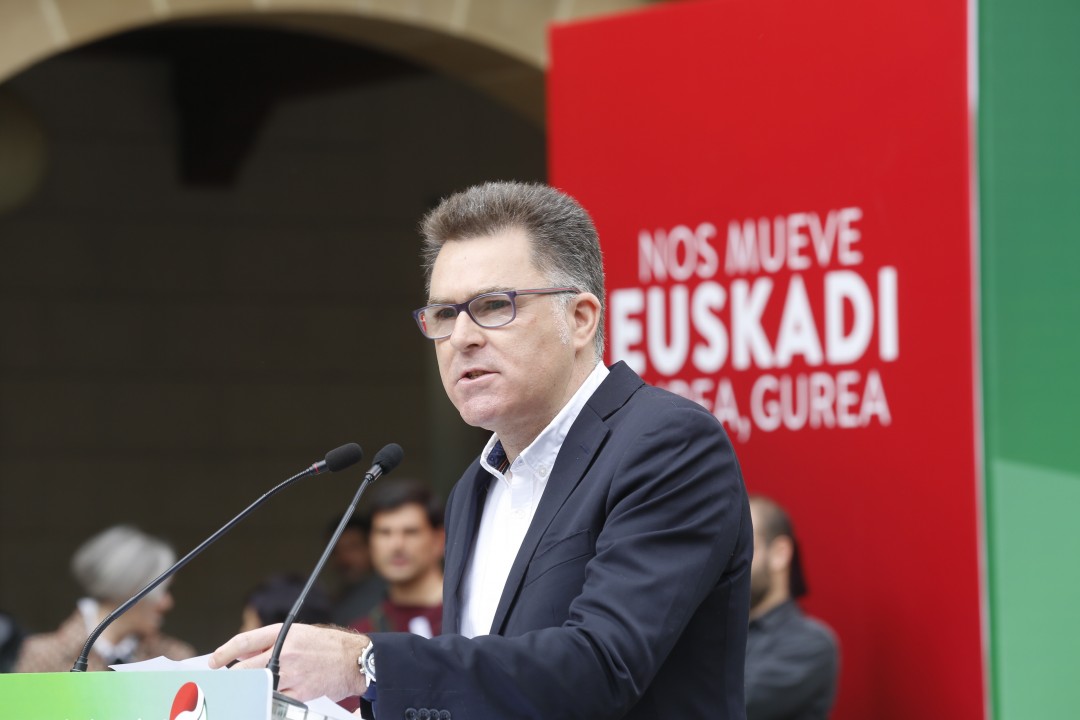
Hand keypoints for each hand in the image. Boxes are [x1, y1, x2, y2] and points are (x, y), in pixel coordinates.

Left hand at [209, 623, 369, 701]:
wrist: (354, 659)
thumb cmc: (328, 645)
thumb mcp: (299, 634)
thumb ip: (272, 642)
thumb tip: (245, 654)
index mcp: (284, 633)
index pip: (245, 641)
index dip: (224, 652)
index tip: (213, 661)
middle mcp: (286, 651)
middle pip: (245, 668)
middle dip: (231, 678)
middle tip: (224, 683)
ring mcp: (292, 672)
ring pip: (258, 685)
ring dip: (248, 689)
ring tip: (243, 691)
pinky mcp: (299, 690)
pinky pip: (275, 697)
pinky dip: (269, 697)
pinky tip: (267, 696)